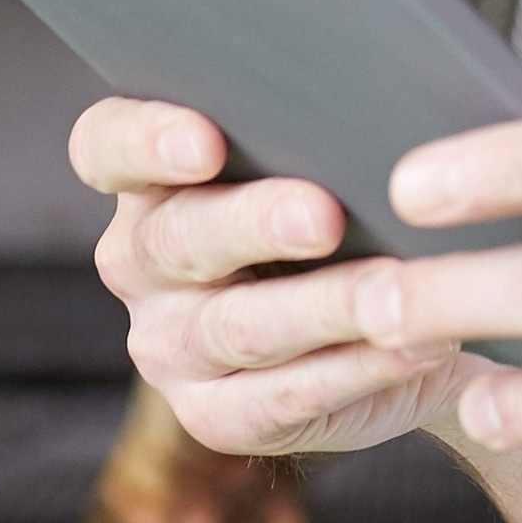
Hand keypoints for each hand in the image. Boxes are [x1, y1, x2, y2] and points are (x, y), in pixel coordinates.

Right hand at [71, 94, 473, 461]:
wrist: (388, 334)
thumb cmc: (351, 220)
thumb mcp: (330, 170)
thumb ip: (329, 138)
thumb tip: (388, 105)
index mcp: (150, 183)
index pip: (107, 147)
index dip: (145, 140)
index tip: (206, 142)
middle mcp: (140, 263)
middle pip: (177, 238)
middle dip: (254, 224)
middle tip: (325, 217)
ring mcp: (170, 348)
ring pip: (238, 326)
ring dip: (321, 307)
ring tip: (393, 293)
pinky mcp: (216, 417)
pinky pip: (284, 396)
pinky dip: (356, 369)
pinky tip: (414, 346)